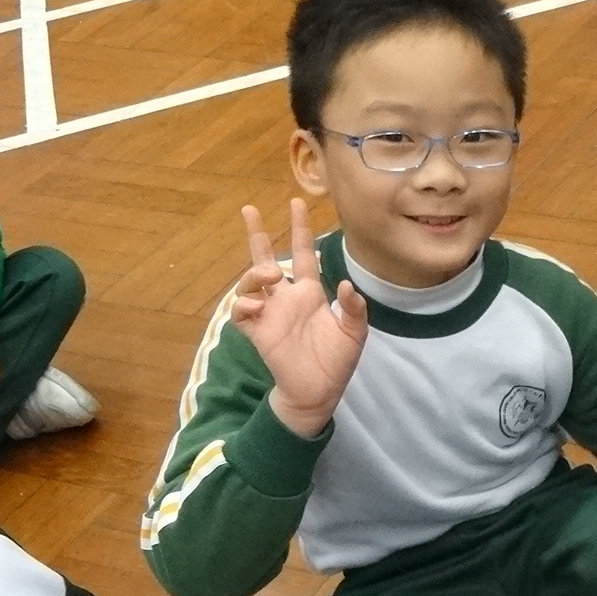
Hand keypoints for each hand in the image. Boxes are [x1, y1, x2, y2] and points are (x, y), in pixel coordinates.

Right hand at [234, 200, 367, 437]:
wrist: (319, 392)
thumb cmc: (336, 361)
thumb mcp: (354, 333)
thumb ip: (354, 309)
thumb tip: (347, 285)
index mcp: (310, 293)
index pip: (304, 253)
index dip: (300, 229)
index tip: (297, 203)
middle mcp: (286, 298)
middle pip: (265, 259)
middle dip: (256, 234)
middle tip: (250, 209)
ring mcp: (269, 314)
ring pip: (250, 282)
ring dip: (254, 272)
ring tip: (270, 274)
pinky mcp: (257, 332)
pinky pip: (241, 312)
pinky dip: (245, 304)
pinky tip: (258, 306)